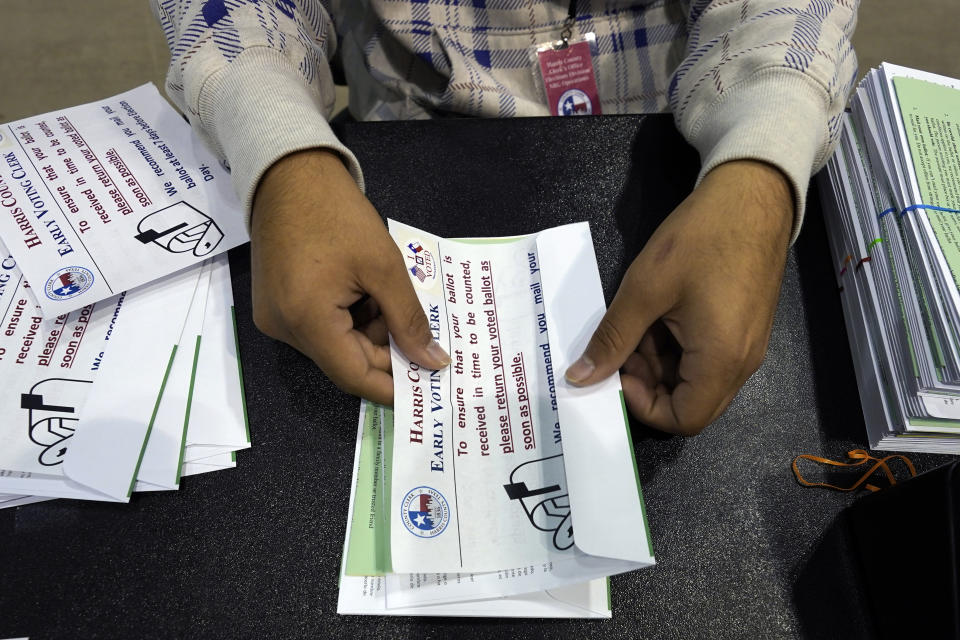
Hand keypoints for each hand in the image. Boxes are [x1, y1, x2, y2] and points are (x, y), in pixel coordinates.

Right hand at [250, 148, 449, 404]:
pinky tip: (366, 291)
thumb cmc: (338, 215)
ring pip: (335, 345)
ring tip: (389, 296)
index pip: (354, 376)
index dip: (392, 387)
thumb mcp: (384, 267)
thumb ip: (410, 320)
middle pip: (345, 361)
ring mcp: (276, 318)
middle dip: (386, 350)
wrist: (289, 173)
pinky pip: (320, 328)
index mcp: (306, 320)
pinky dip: (349, 318)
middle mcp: (284, 329)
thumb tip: (433, 362)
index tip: (426, 386)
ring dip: (369, 331)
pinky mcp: (276, 306)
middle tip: (421, 332)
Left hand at [565, 160, 792, 434]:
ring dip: (659, 363)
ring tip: (637, 323)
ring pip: (695, 379)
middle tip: (623, 344)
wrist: (753, 194)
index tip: (619, 370)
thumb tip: (580, 378)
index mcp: (722, 360)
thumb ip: (612, 339)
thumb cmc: (700, 238)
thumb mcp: (645, 288)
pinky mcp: (744, 329)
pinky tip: (657, 315)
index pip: (685, 420)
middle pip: (691, 403)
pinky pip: (706, 357)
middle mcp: (741, 363)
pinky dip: (676, 348)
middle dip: (648, 383)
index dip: (643, 406)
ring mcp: (747, 347)